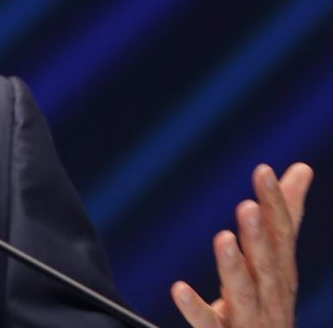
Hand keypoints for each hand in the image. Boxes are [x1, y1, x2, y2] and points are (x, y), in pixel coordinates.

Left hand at [171, 162, 313, 327]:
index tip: (263, 170)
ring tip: (223, 239)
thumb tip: (301, 169)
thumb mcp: (276, 261)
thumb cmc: (268, 306)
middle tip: (246, 205)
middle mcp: (270, 296)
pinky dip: (195, 308)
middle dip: (258, 235)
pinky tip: (179, 290)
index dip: (275, 203)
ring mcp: (250, 319)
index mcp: (280, 273)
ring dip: (234, 267)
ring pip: (244, 293)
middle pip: (266, 263)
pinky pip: (209, 325)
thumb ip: (284, 217)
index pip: (282, 234)